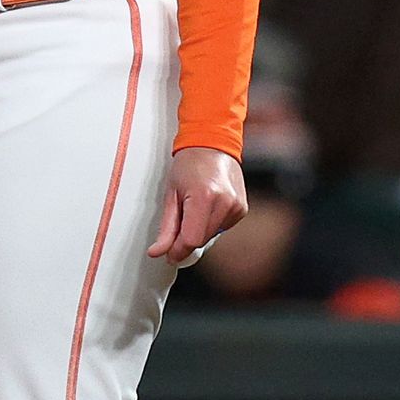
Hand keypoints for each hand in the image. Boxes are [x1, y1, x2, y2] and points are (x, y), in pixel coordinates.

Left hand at [149, 145, 247, 265]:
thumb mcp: (171, 195)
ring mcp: (236, 206)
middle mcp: (224, 203)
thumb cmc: (189, 164)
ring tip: (194, 206)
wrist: (212, 144)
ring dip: (199, 230)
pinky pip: (222, 227)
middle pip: (201, 240)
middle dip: (187, 238)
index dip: (178, 251)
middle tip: (179, 220)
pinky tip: (207, 205)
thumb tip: (158, 252)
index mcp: (204, 197)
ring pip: (212, 235)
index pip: (191, 240)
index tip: (169, 255)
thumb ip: (167, 228)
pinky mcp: (242, 209)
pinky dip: (211, 223)